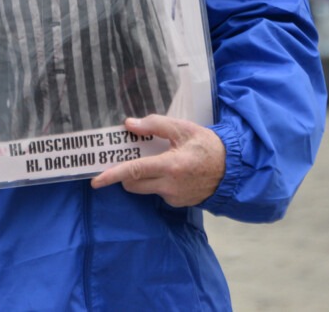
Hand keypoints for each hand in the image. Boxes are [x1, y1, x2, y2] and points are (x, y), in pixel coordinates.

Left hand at [89, 115, 225, 206]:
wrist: (232, 169)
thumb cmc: (207, 145)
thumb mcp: (183, 129)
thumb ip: (155, 125)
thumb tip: (129, 125)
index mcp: (170, 166)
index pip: (134, 171)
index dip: (112, 176)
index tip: (96, 181)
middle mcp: (170, 186)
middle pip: (133, 184)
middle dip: (126, 174)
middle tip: (131, 158)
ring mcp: (174, 197)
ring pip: (145, 189)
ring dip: (143, 177)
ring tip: (158, 161)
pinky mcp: (178, 203)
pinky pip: (159, 193)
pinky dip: (158, 182)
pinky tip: (173, 172)